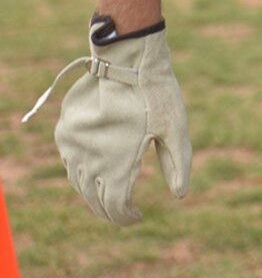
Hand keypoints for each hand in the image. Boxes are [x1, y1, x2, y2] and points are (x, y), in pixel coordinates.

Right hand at [43, 23, 191, 224]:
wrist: (126, 60)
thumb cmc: (155, 94)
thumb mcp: (175, 128)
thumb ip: (178, 163)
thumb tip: (180, 194)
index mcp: (116, 165)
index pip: (115, 206)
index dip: (126, 217)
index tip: (138, 216)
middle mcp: (89, 162)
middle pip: (94, 199)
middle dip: (109, 210)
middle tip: (124, 213)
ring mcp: (73, 148)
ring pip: (79, 184)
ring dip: (93, 194)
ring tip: (109, 198)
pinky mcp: (65, 134)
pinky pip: (70, 164)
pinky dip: (82, 175)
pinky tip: (95, 174)